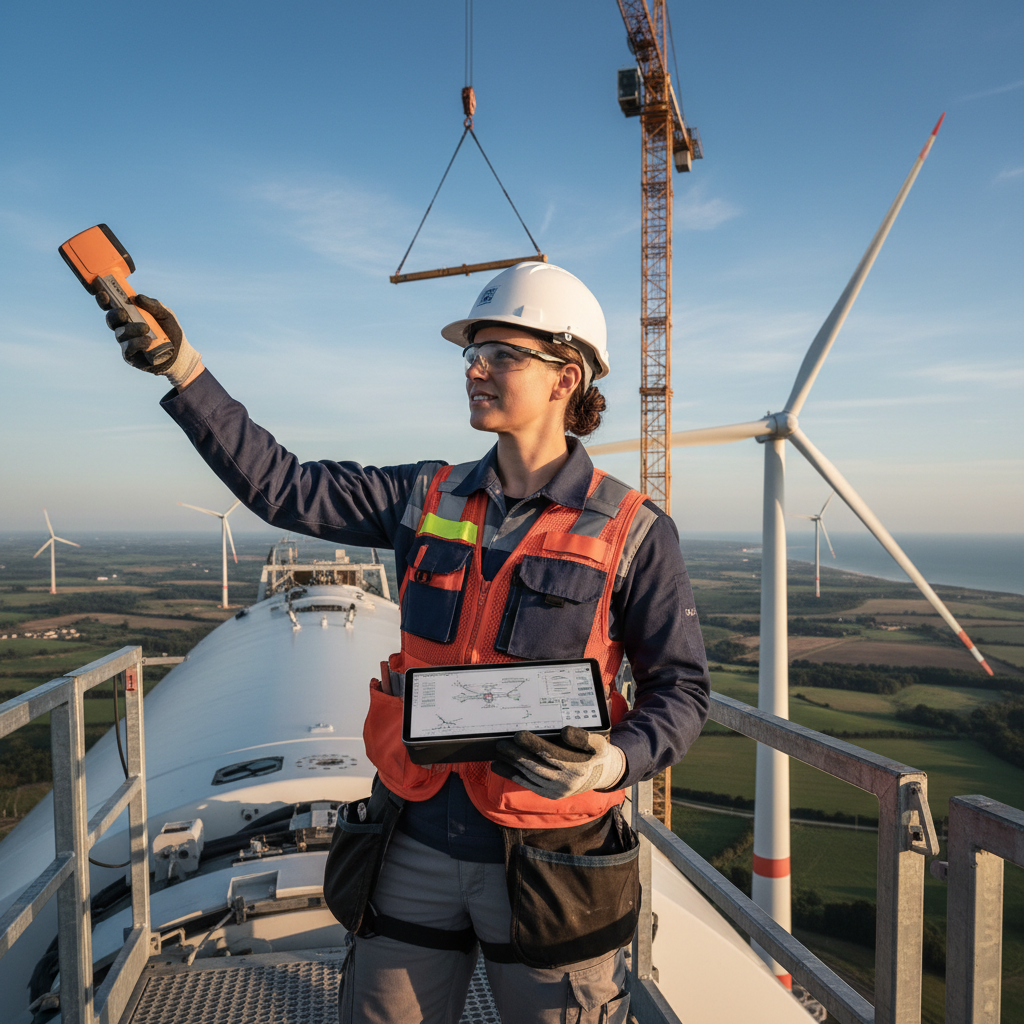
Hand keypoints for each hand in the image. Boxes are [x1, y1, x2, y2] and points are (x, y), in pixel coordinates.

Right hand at [97, 291, 201, 387]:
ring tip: (146, 328)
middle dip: (114, 315)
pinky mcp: (130, 356)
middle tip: (123, 313)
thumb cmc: (170, 331)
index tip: (103, 293)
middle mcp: (124, 327)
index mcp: (130, 314)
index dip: (104, 299)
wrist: (180, 353)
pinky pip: (128, 348)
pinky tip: (147, 341)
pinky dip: (136, 343)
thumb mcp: (166, 314)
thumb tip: (137, 297)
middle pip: (111, 319)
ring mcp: (126, 342)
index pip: (112, 305)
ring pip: (120, 333)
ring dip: (131, 329)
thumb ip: (153, 305)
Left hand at [492, 727, 625, 800]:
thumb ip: (583, 737)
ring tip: (497, 754)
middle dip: (516, 755)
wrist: (600, 775)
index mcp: (578, 767)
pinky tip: (501, 768)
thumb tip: (565, 732)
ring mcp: (558, 791)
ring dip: (512, 765)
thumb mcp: (597, 743)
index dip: (533, 745)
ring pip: (530, 776)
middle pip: (536, 766)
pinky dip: (514, 776)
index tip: (518, 735)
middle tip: (501, 744)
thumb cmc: (596, 754)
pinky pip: (529, 785)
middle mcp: (567, 782)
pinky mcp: (551, 795)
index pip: (550, 754)